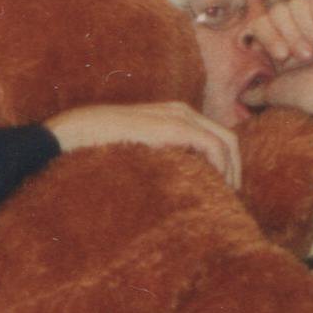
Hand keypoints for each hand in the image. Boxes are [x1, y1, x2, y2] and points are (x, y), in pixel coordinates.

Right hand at [46, 101, 240, 188]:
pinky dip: (221, 168)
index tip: (222, 194)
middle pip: (228, 140)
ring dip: (232, 172)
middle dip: (235, 170)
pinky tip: (214, 187)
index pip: (215, 139)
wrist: (76, 134)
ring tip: (225, 199)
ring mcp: (180, 115)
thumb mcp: (138, 153)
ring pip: (226, 142)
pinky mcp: (176, 126)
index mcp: (174, 116)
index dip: (226, 166)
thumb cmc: (99, 149)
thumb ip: (159, 160)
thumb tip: (177, 187)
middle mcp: (182, 111)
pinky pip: (214, 146)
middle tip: (232, 200)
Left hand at [257, 0, 312, 135]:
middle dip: (289, 36)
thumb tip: (241, 97)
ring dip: (307, 30)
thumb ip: (258, 92)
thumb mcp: (278, 92)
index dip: (269, 37)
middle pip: (276, 11)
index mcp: (283, 41)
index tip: (282, 57)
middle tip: (305, 57)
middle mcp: (298, 26)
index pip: (259, 22)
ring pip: (296, 3)